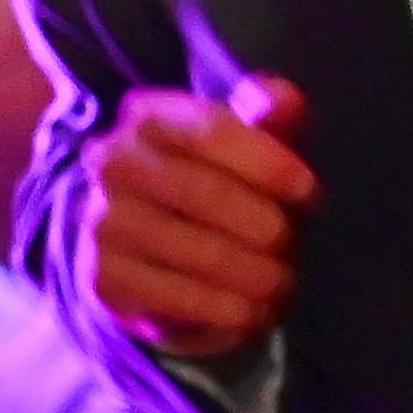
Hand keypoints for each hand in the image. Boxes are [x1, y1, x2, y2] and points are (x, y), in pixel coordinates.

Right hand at [77, 77, 317, 356]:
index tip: (308, 192)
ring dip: (257, 275)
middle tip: (292, 245)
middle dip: (266, 226)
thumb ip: (271, 119)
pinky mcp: (105, 279)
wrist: (143, 251)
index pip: (212, 131)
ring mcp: (103, 222)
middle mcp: (114, 162)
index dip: (268, 163)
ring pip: (201, 253)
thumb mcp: (246, 145)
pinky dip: (231, 311)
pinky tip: (254, 312)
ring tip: (281, 283)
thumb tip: (286, 101)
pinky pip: (183, 299)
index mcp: (150, 117)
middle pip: (208, 194)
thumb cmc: (214, 186)